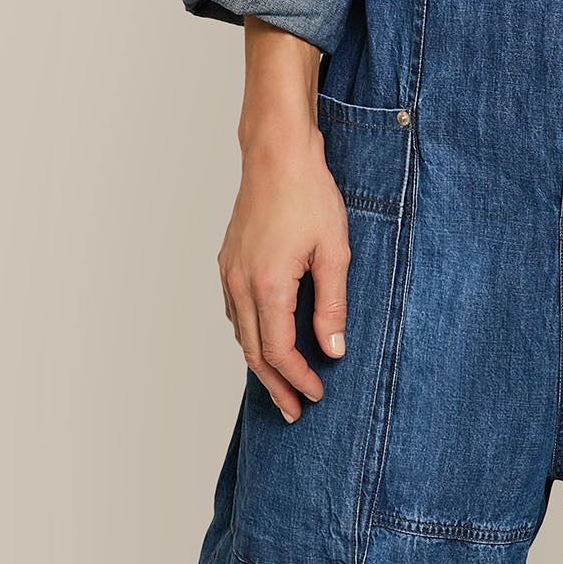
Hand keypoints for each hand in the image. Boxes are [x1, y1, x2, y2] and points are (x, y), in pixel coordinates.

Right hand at [218, 124, 350, 423]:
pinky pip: (234, 310)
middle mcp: (240, 283)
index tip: (316, 396)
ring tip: (282, 382)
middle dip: (275, 385)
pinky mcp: (227, 259)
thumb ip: (333, 306)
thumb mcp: (334, 251)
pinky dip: (249, 332)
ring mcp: (229, 271)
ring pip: (240, 333)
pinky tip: (265, 336)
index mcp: (268, 285)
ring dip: (260, 361)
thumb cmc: (309, 195)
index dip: (297, 379)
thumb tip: (333, 350)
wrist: (277, 153)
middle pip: (253, 352)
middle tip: (295, 410)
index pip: (278, 352)